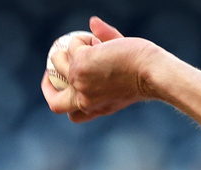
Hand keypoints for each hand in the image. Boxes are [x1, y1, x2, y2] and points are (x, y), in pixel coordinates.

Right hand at [41, 16, 160, 122]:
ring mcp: (80, 81)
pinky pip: (71, 45)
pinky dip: (81, 39)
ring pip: (57, 63)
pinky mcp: (80, 62)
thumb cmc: (145, 76)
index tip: (69, 87)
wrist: (152, 73)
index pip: (74, 115)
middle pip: (54, 104)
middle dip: (47, 87)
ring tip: (90, 46)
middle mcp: (85, 100)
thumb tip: (92, 22)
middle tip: (53, 70)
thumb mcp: (122, 75)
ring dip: (68, 50)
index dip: (67, 102)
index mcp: (96, 109)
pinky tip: (97, 40)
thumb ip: (106, 56)